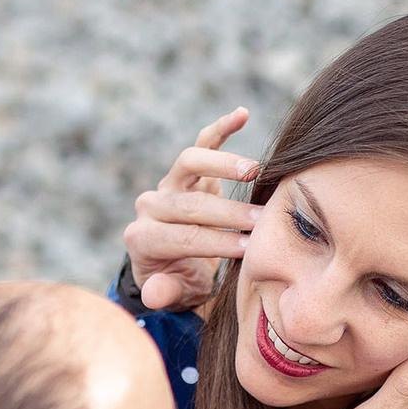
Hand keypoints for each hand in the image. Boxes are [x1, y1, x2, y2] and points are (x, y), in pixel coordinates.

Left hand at [125, 108, 259, 312]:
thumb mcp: (173, 293)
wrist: (173, 260)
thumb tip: (156, 293)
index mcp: (143, 238)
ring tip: (254, 171)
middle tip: (264, 221)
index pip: (183, 237)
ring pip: (190, 163)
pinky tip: (242, 115)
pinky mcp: (185, 169)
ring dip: (223, 165)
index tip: (251, 249)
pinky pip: (201, 142)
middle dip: (229, 214)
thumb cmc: (179, 280)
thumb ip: (163, 293)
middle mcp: (150, 206)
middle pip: (190, 204)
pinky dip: (220, 128)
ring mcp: (167, 183)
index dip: (217, 242)